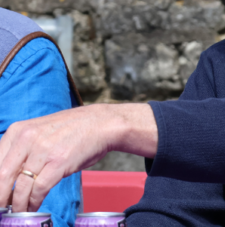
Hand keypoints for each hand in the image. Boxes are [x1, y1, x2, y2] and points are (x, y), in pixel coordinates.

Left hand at [0, 103, 157, 211]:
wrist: (102, 124)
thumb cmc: (73, 130)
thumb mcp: (40, 132)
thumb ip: (22, 149)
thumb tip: (7, 175)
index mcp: (17, 131)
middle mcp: (27, 139)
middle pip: (1, 177)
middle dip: (0, 198)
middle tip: (1, 208)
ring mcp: (43, 150)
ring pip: (20, 187)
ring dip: (17, 205)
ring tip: (18, 212)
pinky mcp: (58, 162)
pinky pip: (39, 189)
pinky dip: (33, 203)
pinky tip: (33, 207)